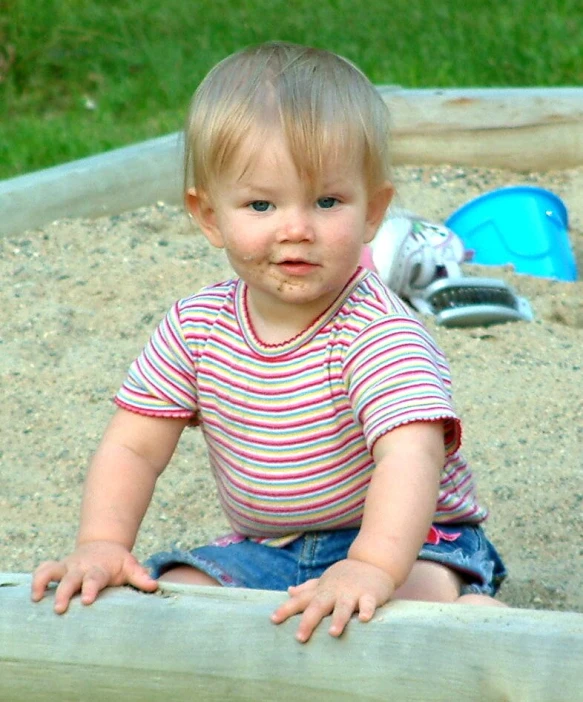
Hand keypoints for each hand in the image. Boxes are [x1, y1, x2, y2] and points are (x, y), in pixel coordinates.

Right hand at [31, 540, 157, 613]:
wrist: (104, 544)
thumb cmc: (118, 562)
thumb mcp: (131, 566)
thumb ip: (140, 577)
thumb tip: (154, 586)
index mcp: (100, 569)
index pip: (95, 579)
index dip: (91, 588)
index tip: (88, 600)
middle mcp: (81, 567)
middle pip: (71, 579)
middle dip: (64, 593)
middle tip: (60, 608)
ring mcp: (68, 567)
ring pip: (51, 571)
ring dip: (43, 583)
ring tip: (36, 598)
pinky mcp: (58, 568)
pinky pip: (44, 570)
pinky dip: (37, 579)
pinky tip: (33, 595)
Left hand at [270, 558, 394, 642]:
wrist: (372, 562)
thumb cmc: (345, 577)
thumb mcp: (325, 581)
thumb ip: (308, 588)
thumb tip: (289, 591)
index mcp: (322, 591)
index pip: (301, 600)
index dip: (286, 609)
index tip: (273, 620)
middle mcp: (334, 592)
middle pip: (319, 606)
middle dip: (309, 621)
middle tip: (299, 637)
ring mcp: (351, 592)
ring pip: (343, 606)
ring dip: (338, 619)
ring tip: (333, 633)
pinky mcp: (369, 594)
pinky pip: (368, 603)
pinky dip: (366, 610)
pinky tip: (364, 619)